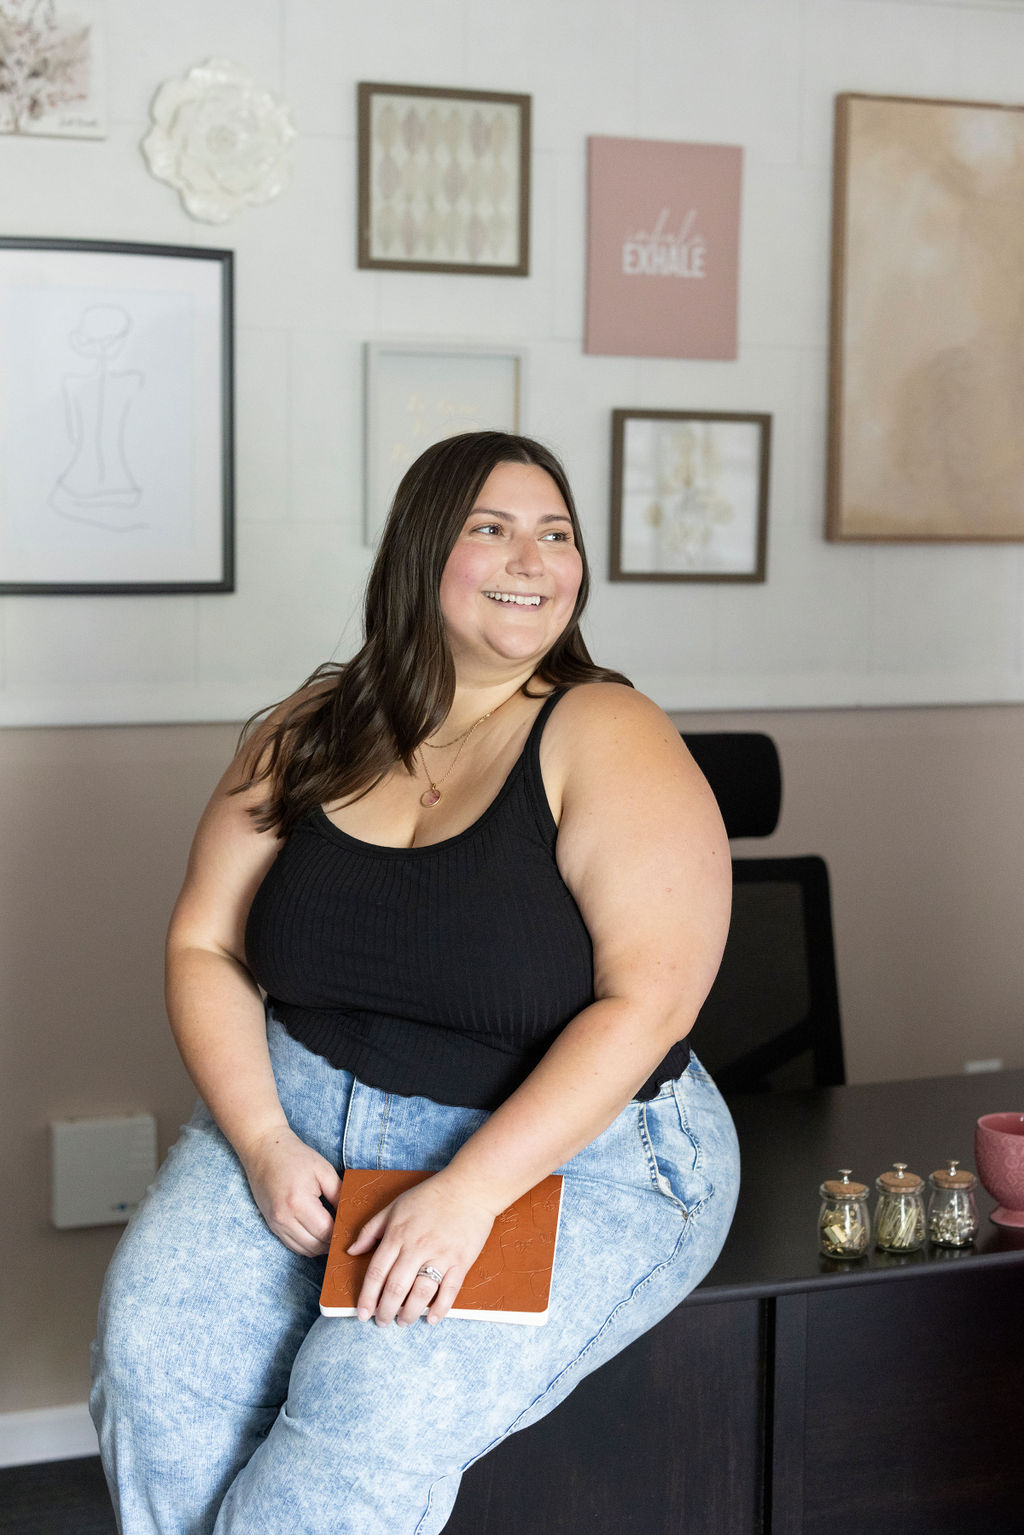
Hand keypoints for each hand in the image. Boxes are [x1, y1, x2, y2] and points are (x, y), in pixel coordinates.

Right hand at [239, 1124, 341, 1256]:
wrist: (264, 1150)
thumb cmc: (296, 1157)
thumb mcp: (324, 1170)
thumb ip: (339, 1194)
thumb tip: (352, 1214)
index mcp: (298, 1202)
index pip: (326, 1231)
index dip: (341, 1233)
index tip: (352, 1228)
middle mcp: (284, 1218)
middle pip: (315, 1246)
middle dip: (332, 1242)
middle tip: (346, 1233)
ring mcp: (275, 1224)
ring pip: (304, 1250)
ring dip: (321, 1247)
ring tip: (334, 1234)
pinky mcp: (271, 1225)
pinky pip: (293, 1245)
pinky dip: (308, 1244)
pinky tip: (318, 1234)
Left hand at [347, 1174, 496, 1326]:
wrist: (469, 1187)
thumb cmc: (430, 1196)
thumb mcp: (394, 1206)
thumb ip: (370, 1229)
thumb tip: (352, 1251)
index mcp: (397, 1234)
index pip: (376, 1272)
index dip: (367, 1297)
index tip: (362, 1313)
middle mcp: (416, 1247)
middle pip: (395, 1288)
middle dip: (385, 1310)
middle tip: (382, 1322)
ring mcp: (440, 1255)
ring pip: (420, 1294)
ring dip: (409, 1313)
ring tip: (403, 1321)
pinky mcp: (461, 1261)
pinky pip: (449, 1291)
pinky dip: (440, 1309)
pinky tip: (431, 1319)